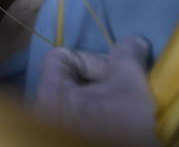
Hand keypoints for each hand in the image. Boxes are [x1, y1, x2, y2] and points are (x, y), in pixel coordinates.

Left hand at [35, 37, 156, 145]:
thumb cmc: (119, 126)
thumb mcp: (128, 86)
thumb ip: (126, 57)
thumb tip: (134, 42)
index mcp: (48, 91)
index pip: (61, 56)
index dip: (90, 58)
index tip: (114, 73)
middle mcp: (44, 108)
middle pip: (71, 79)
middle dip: (101, 81)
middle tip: (124, 92)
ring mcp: (53, 128)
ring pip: (78, 101)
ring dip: (104, 100)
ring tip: (124, 110)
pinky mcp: (63, 138)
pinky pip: (80, 119)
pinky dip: (100, 117)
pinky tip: (118, 125)